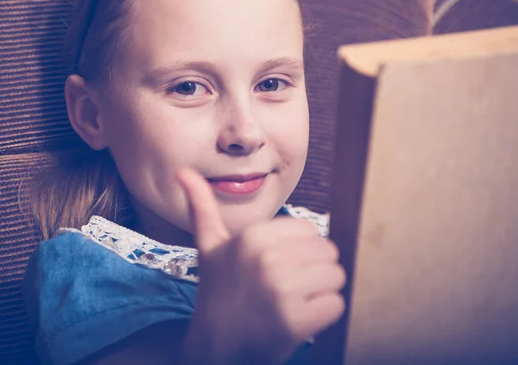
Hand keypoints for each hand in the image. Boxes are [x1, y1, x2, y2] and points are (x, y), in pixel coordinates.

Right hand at [176, 168, 345, 364]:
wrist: (213, 348)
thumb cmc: (217, 292)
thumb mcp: (209, 246)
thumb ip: (202, 206)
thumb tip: (181, 171)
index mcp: (253, 236)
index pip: (311, 232)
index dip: (299, 253)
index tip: (277, 269)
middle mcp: (267, 258)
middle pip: (328, 253)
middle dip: (312, 272)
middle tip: (286, 289)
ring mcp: (281, 290)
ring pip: (336, 277)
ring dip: (320, 293)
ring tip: (293, 303)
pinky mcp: (294, 321)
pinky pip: (336, 305)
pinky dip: (323, 316)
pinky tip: (298, 321)